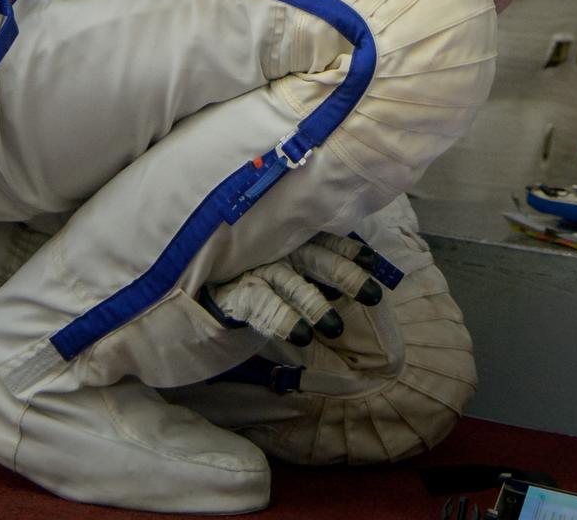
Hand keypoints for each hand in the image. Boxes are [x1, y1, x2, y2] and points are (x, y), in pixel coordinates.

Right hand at [198, 233, 387, 345]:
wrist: (202, 279)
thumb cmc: (256, 267)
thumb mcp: (286, 256)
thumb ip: (316, 258)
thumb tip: (362, 269)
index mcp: (293, 239)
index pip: (326, 241)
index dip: (349, 250)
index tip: (372, 263)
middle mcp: (278, 251)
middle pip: (317, 259)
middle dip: (345, 276)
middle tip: (373, 296)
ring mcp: (258, 270)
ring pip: (292, 285)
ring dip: (315, 305)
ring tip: (336, 328)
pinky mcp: (239, 292)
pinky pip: (263, 306)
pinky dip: (283, 319)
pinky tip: (300, 336)